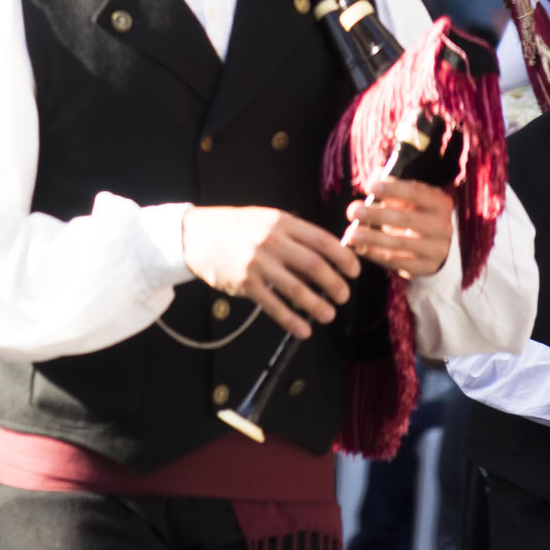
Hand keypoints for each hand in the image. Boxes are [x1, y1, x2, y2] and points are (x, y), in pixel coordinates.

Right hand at [181, 206, 359, 340]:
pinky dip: (291, 321)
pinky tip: (303, 330)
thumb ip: (294, 234)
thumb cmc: (236, 228)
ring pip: (297, 289)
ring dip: (318, 306)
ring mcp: (257, 263)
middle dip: (335, 285)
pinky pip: (273, 306)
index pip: (323, 241)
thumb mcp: (266, 219)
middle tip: (343, 296)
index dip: (344, 258)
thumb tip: (328, 255)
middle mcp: (271, 241)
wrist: (195, 235)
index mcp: (281, 223)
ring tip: (328, 315)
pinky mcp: (244, 284)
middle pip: (315, 266)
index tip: (354, 272)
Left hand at [345, 176, 453, 278]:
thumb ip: (390, 188)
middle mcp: (443, 226)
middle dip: (377, 214)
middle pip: (406, 219)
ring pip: (400, 243)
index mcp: (440, 203)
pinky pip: (396, 262)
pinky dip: (375, 255)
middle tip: (353, 211)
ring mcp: (436, 249)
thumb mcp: (406, 200)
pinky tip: (359, 249)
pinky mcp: (426, 267)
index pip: (416, 193)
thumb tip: (374, 177)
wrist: (431, 248)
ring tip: (350, 234)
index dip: (393, 190)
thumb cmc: (412, 215)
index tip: (369, 187)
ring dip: (371, 238)